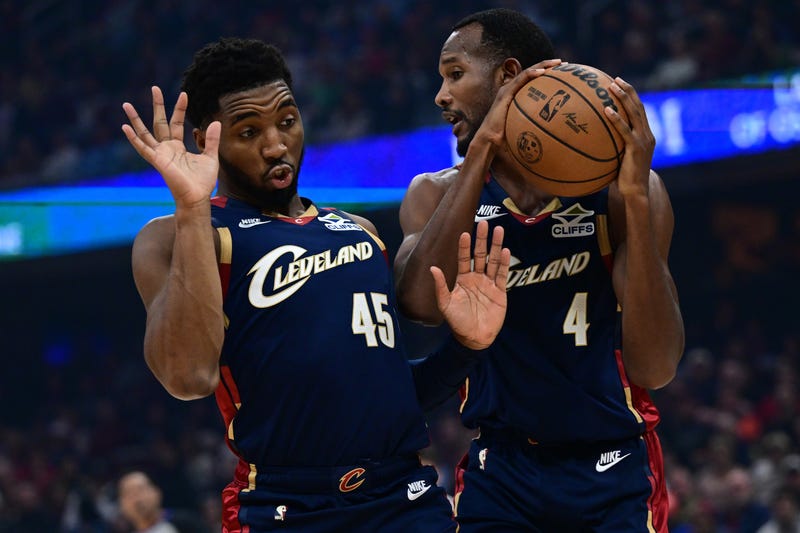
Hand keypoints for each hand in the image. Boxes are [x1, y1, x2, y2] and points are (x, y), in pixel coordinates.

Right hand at [121, 86, 219, 207]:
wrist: (197, 197)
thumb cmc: (202, 181)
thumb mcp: (210, 156)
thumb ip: (211, 140)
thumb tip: (216, 121)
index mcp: (178, 147)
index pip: (176, 122)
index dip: (179, 109)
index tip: (184, 94)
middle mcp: (166, 148)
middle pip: (159, 122)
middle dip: (157, 105)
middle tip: (154, 88)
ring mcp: (160, 154)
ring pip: (145, 133)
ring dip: (135, 119)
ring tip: (126, 104)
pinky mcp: (157, 161)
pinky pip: (143, 148)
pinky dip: (133, 138)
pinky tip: (125, 127)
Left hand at [431, 220, 509, 349]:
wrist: (474, 338)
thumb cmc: (457, 322)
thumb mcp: (445, 304)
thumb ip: (441, 286)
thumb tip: (432, 268)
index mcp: (462, 279)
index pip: (464, 258)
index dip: (464, 246)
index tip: (464, 233)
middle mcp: (476, 278)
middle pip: (480, 255)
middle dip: (482, 239)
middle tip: (485, 223)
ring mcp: (489, 284)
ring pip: (493, 260)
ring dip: (495, 246)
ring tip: (499, 230)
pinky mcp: (500, 292)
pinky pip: (502, 275)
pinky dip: (504, 263)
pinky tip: (504, 251)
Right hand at [472, 59, 561, 150]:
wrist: (490, 139)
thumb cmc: (506, 137)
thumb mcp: (523, 128)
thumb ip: (535, 126)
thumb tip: (553, 134)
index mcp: (516, 94)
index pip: (533, 79)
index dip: (547, 73)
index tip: (562, 72)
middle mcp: (512, 88)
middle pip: (532, 71)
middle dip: (548, 65)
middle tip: (564, 63)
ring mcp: (508, 89)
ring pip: (528, 71)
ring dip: (543, 65)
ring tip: (557, 62)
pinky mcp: (505, 93)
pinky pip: (520, 79)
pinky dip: (531, 73)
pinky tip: (543, 71)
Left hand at [605, 78, 655, 197]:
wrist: (636, 192)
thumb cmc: (624, 178)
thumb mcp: (619, 158)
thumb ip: (612, 146)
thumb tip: (592, 140)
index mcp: (646, 135)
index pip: (639, 110)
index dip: (631, 95)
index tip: (619, 83)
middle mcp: (647, 135)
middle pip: (639, 106)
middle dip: (627, 90)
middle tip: (615, 79)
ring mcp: (643, 141)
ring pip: (634, 113)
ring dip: (623, 97)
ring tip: (611, 86)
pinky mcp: (636, 148)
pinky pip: (625, 130)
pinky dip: (616, 119)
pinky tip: (606, 110)